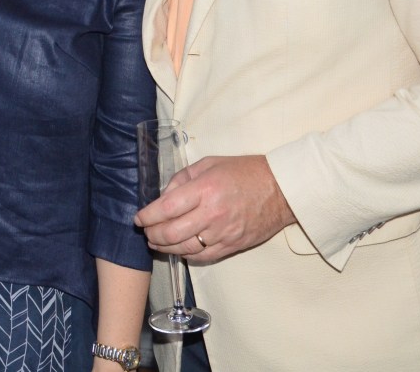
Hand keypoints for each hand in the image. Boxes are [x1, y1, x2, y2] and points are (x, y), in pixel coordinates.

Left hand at [134, 155, 294, 262]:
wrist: (280, 190)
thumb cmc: (245, 172)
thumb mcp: (209, 163)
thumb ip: (183, 178)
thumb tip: (164, 196)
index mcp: (205, 189)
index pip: (167, 208)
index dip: (148, 216)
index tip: (138, 218)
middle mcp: (212, 214)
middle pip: (171, 233)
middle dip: (152, 234)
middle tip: (146, 231)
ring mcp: (222, 233)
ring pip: (184, 249)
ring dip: (165, 248)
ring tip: (156, 242)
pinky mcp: (231, 246)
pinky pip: (202, 256)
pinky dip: (186, 255)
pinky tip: (179, 249)